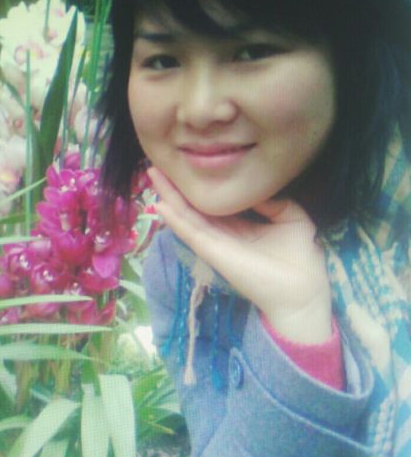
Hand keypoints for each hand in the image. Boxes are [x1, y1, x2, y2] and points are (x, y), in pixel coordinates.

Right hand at [148, 167, 331, 343]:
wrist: (304, 290)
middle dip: (174, 187)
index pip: (211, 204)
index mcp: (239, 226)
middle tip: (156, 166)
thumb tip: (254, 189)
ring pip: (185, 216)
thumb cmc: (301, 258)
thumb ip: (273, 201)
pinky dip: (174, 219)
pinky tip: (161, 204)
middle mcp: (222, 233)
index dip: (196, 187)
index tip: (183, 167)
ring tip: (153, 175)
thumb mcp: (292, 218)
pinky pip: (190, 232)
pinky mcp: (213, 253)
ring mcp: (214, 243)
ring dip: (168, 196)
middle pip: (191, 207)